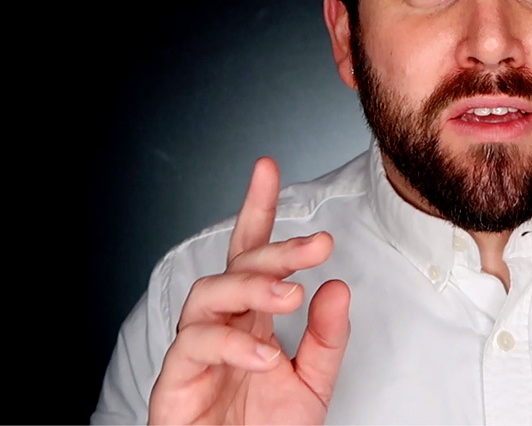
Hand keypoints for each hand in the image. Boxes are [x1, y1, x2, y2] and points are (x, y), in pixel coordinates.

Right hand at [148, 157, 350, 424]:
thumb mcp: (313, 384)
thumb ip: (326, 338)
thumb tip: (336, 286)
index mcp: (252, 318)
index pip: (252, 254)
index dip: (257, 209)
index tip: (267, 168)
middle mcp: (222, 326)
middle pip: (236, 266)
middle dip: (276, 249)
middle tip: (318, 245)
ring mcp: (194, 351)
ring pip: (208, 294)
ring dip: (252, 287)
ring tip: (290, 295)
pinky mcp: (174, 382)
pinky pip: (194, 346)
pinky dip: (230, 344)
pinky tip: (262, 355)